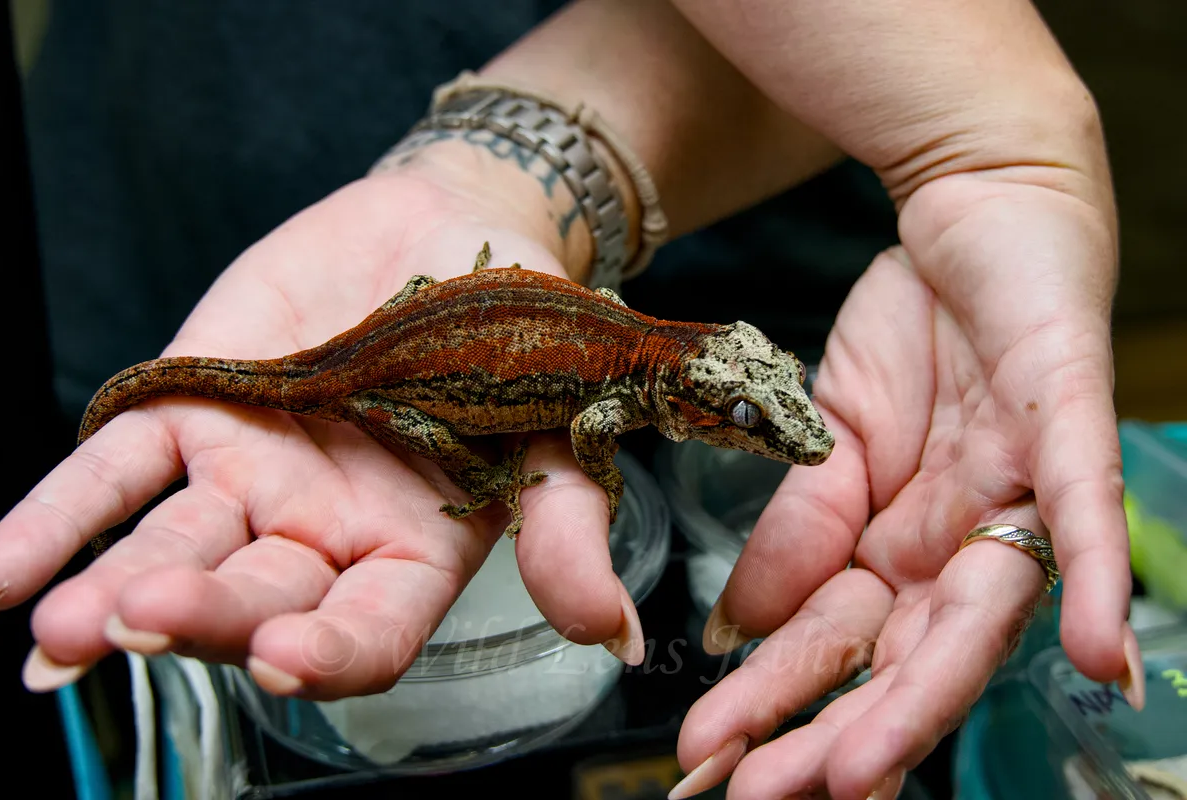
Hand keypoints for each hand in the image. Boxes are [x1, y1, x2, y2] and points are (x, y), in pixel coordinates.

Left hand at [0, 138, 644, 698]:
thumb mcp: (555, 422)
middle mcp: (320, 537)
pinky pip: (106, 477)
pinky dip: (44, 527)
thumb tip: (614, 636)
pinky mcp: (187, 412)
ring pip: (175, 549)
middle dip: (202, 618)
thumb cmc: (522, 334)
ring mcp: (247, 481)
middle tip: (143, 622)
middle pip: (256, 600)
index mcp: (413, 553)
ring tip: (63, 630)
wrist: (456, 227)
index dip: (330, 653)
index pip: (368, 631)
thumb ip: (566, 527)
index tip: (286, 661)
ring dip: (111, 592)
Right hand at [670, 174, 1133, 799]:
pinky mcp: (1064, 422)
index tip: (712, 756)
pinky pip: (1085, 512)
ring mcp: (1018, 490)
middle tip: (766, 798)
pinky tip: (1102, 660)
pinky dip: (1098, 584)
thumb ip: (798, 525)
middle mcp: (964, 539)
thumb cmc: (915, 324)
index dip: (776, 699)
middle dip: (835, 731)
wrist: (973, 205)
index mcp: (902, 542)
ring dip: (925, 695)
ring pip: (980, 614)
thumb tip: (742, 625)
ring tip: (861, 774)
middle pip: (904, 656)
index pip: (835, 642)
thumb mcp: (826, 430)